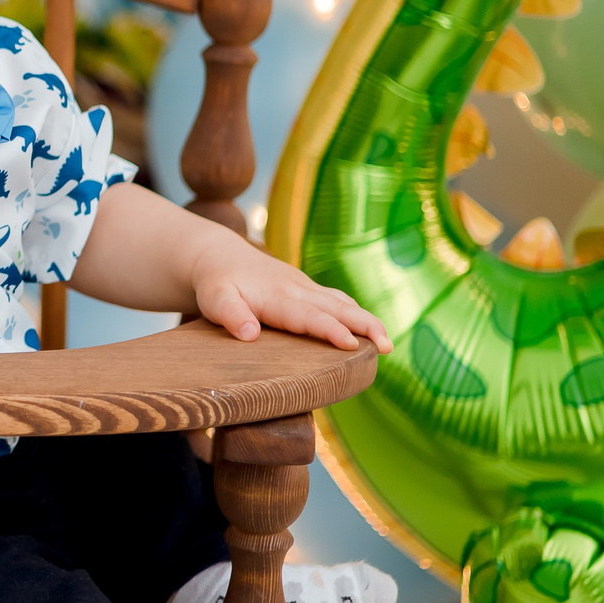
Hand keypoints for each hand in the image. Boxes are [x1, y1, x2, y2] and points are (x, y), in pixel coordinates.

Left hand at [189, 236, 386, 352]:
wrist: (219, 256)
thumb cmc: (216, 283)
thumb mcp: (214, 299)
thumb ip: (230, 315)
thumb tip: (249, 335)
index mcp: (278, 297)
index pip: (310, 316)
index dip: (331, 330)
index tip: (352, 345)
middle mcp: (298, 290)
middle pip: (337, 308)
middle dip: (365, 325)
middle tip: (389, 346)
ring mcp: (305, 287)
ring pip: (342, 303)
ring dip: (367, 320)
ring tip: (388, 343)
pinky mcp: (306, 289)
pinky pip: (336, 300)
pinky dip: (355, 313)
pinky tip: (367, 329)